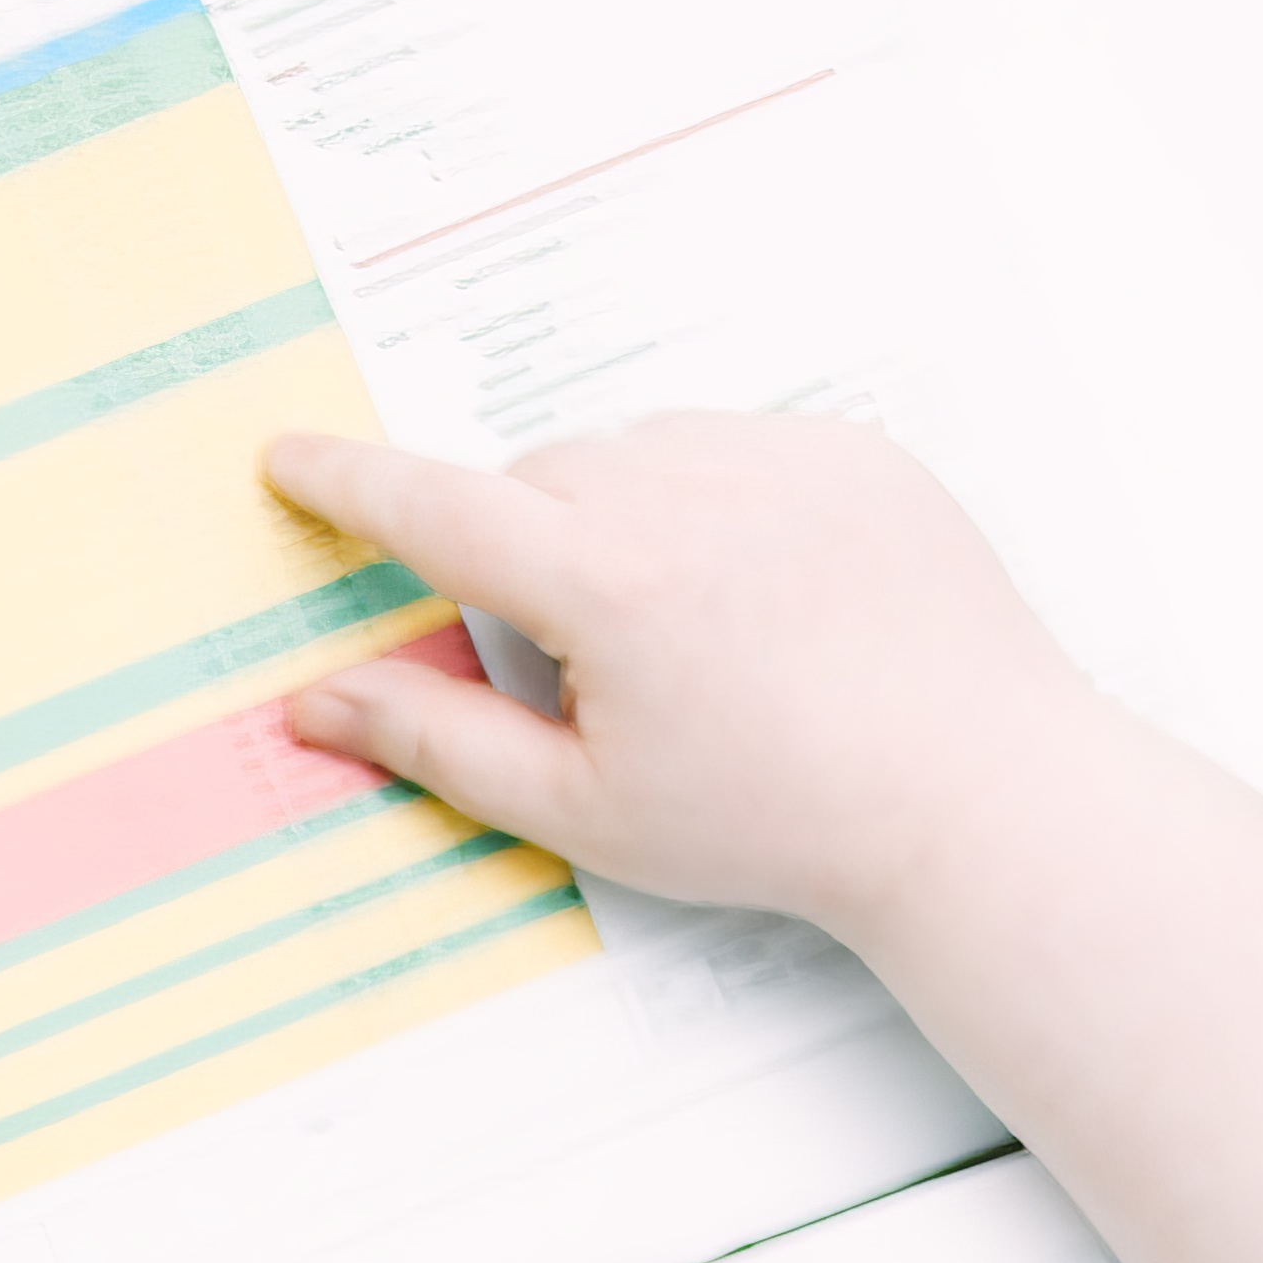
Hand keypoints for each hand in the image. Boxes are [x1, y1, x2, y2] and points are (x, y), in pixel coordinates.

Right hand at [264, 414, 1104, 938]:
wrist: (973, 792)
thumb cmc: (779, 817)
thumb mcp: (582, 805)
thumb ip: (435, 741)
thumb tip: (317, 702)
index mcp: (610, 582)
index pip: (435, 508)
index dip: (349, 483)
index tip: (288, 455)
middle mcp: (690, 489)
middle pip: (538, 476)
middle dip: (521, 542)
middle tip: (579, 656)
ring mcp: (781, 457)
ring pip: (634, 451)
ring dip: (618, 514)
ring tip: (686, 629)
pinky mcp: (852, 451)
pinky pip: (735, 446)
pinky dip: (714, 501)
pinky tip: (760, 599)